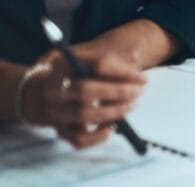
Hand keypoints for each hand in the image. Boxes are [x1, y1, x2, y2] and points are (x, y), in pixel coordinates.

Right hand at [23, 48, 145, 148]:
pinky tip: (111, 128)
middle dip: (117, 92)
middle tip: (138, 92)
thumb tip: (136, 57)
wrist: (49, 91)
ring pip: (82, 114)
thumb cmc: (82, 72)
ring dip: (112, 112)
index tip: (143, 78)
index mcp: (65, 64)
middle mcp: (54, 88)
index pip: (97, 65)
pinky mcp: (59, 130)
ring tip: (130, 106)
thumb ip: (117, 58)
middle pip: (85, 90)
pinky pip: (77, 139)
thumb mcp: (95, 59)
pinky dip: (97, 137)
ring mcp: (55, 111)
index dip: (124, 72)